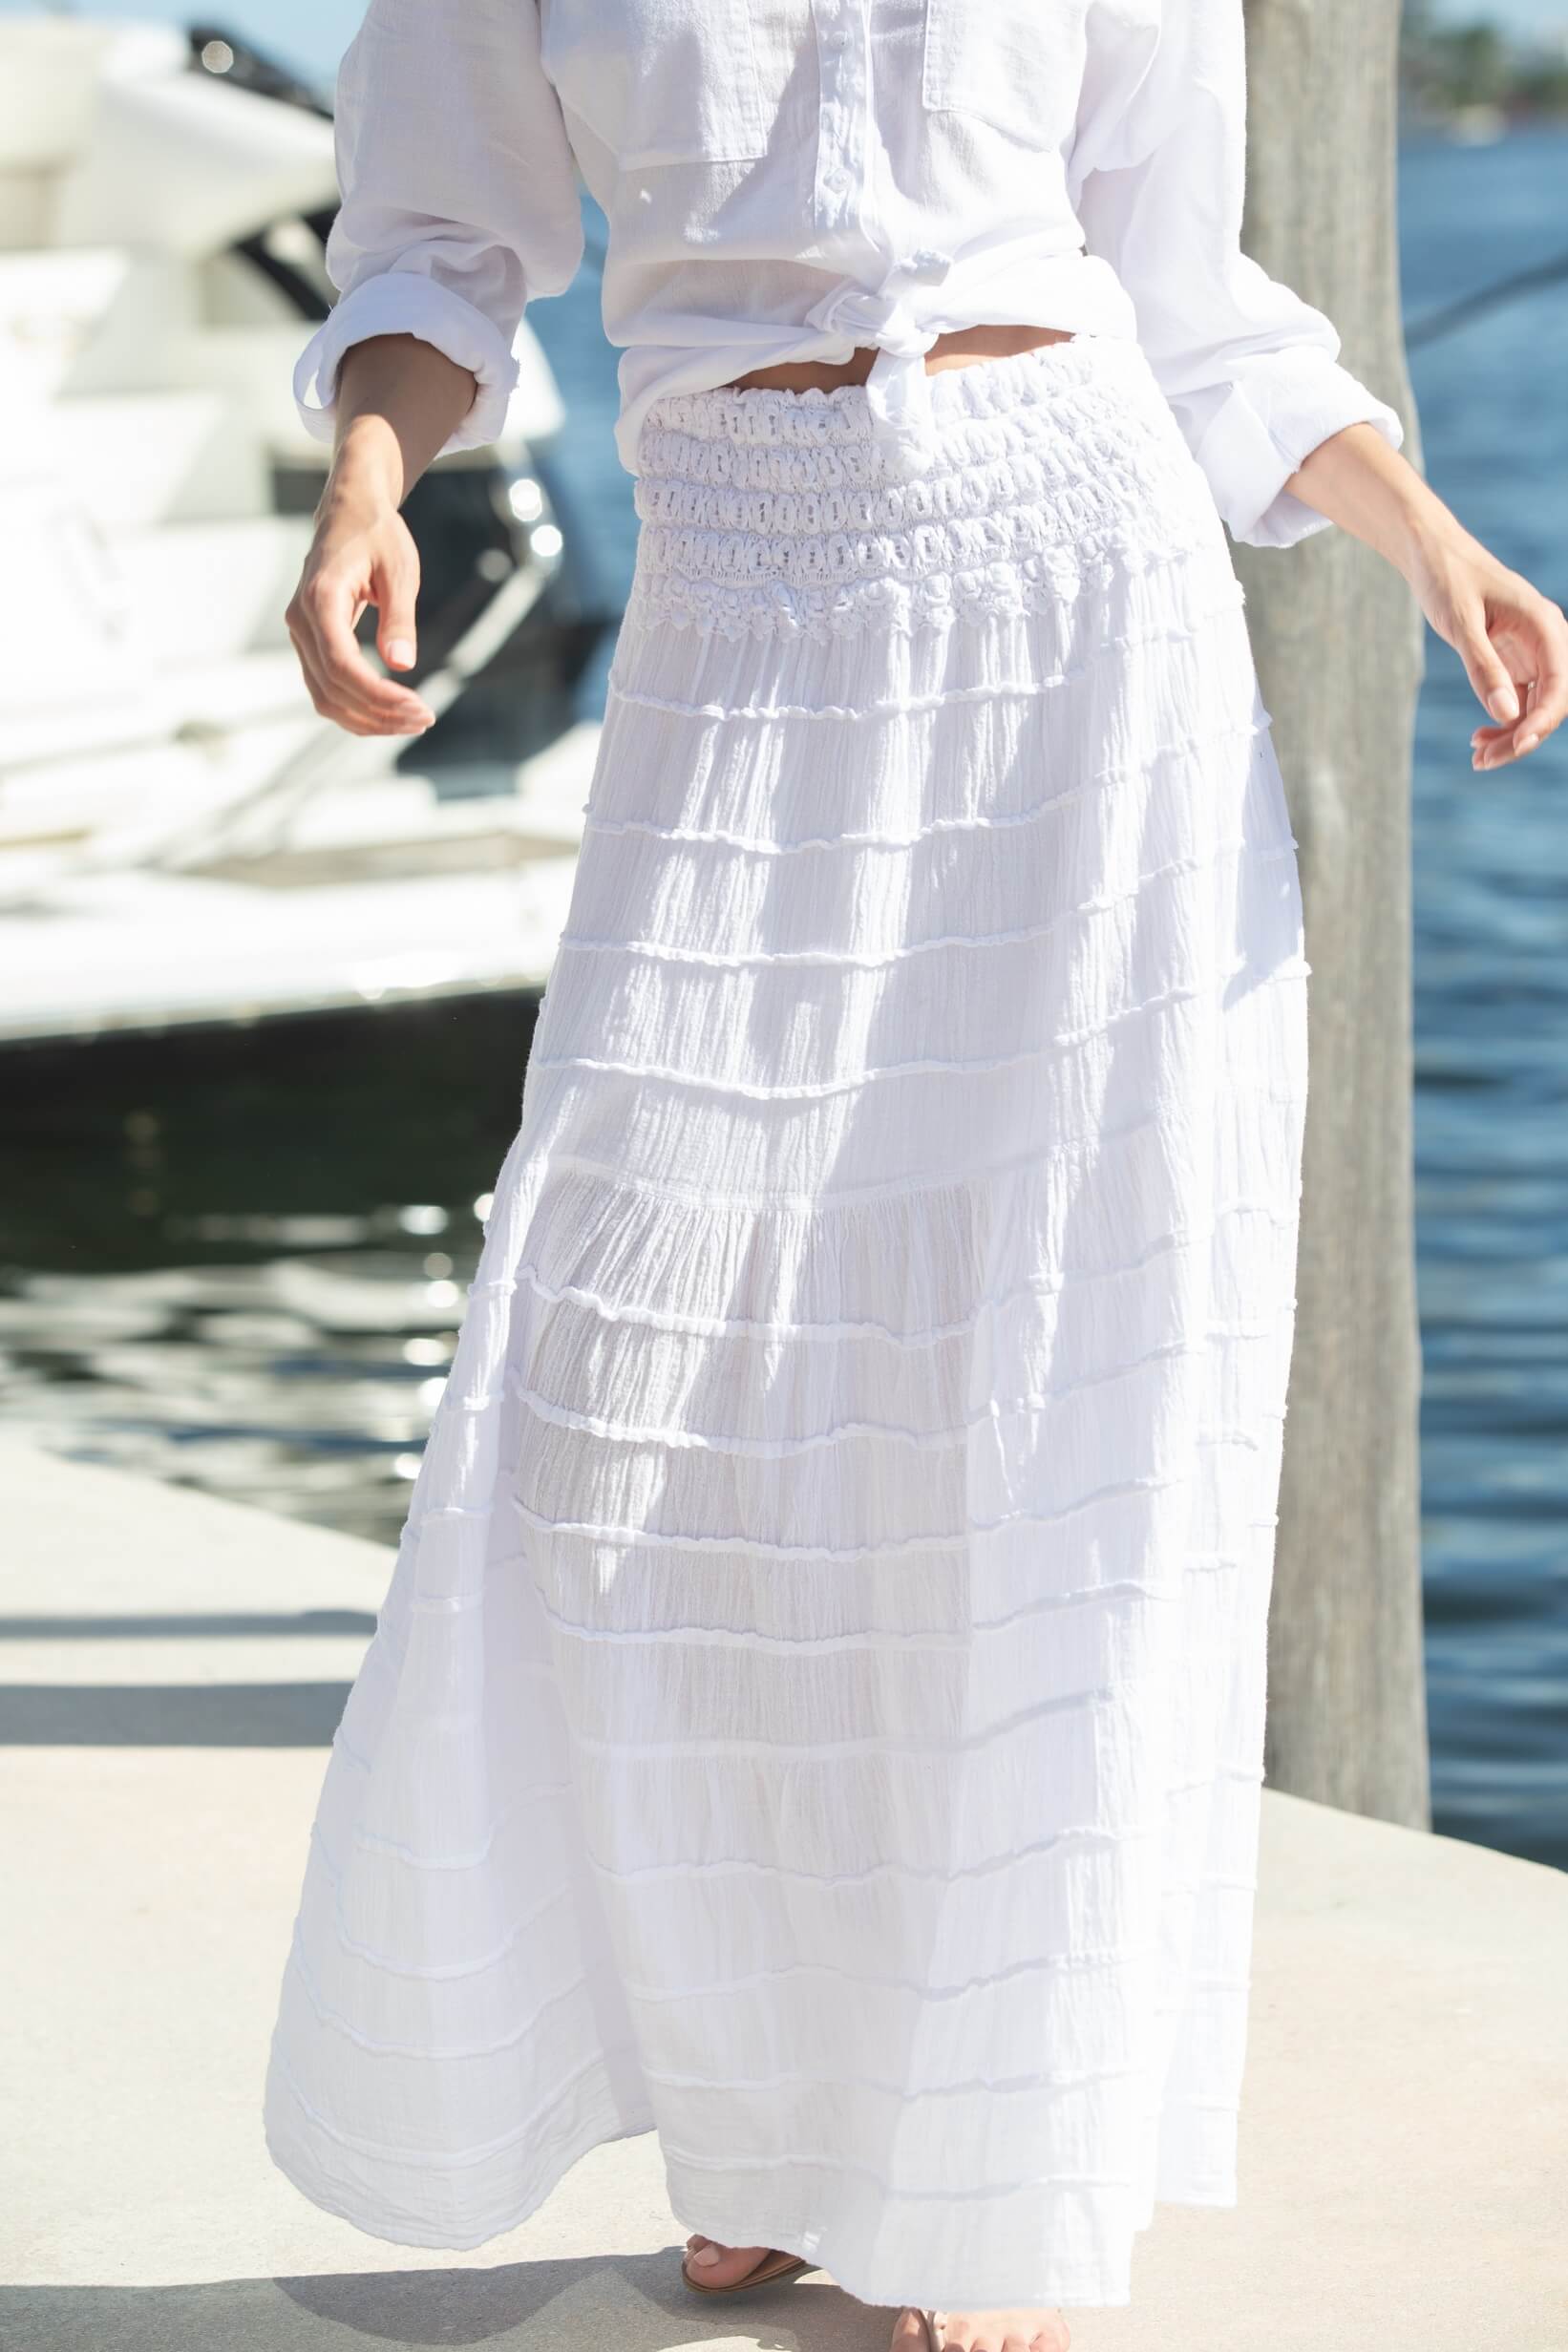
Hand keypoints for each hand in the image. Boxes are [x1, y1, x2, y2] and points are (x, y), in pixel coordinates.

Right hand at [286, 486, 437, 737]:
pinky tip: (391, 714)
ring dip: (368, 719)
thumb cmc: (377, 535)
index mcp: (320, 597)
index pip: (342, 664)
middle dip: (380, 713)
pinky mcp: (310, 643)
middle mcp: (301, 620)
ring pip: (326, 697)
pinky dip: (357, 709)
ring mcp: (300, 634)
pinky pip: (327, 688)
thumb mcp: (399, 570)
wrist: (349, 512)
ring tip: (413, 721)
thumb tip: (401, 665)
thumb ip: (399, 618)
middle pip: (333, 688)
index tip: (419, 707)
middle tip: (425, 719)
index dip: (379, 695)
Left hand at [1408, 526, 1567, 772]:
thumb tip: (1508, 714)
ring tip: (1477, 758)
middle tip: (1482, 762)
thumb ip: (1484, 668)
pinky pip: (1520, 699)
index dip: (1542, 721)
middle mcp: (1547, 639)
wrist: (1432, 555)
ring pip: (1536, 705)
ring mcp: (1534, 651)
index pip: (1559, 684)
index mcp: (1544, 625)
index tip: (1517, 746)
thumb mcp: (1461, 625)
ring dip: (1512, 735)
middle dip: (1523, 736)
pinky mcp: (1516, 659)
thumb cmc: (1447, 579)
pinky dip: (1504, 721)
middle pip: (1551, 701)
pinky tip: (1479, 737)